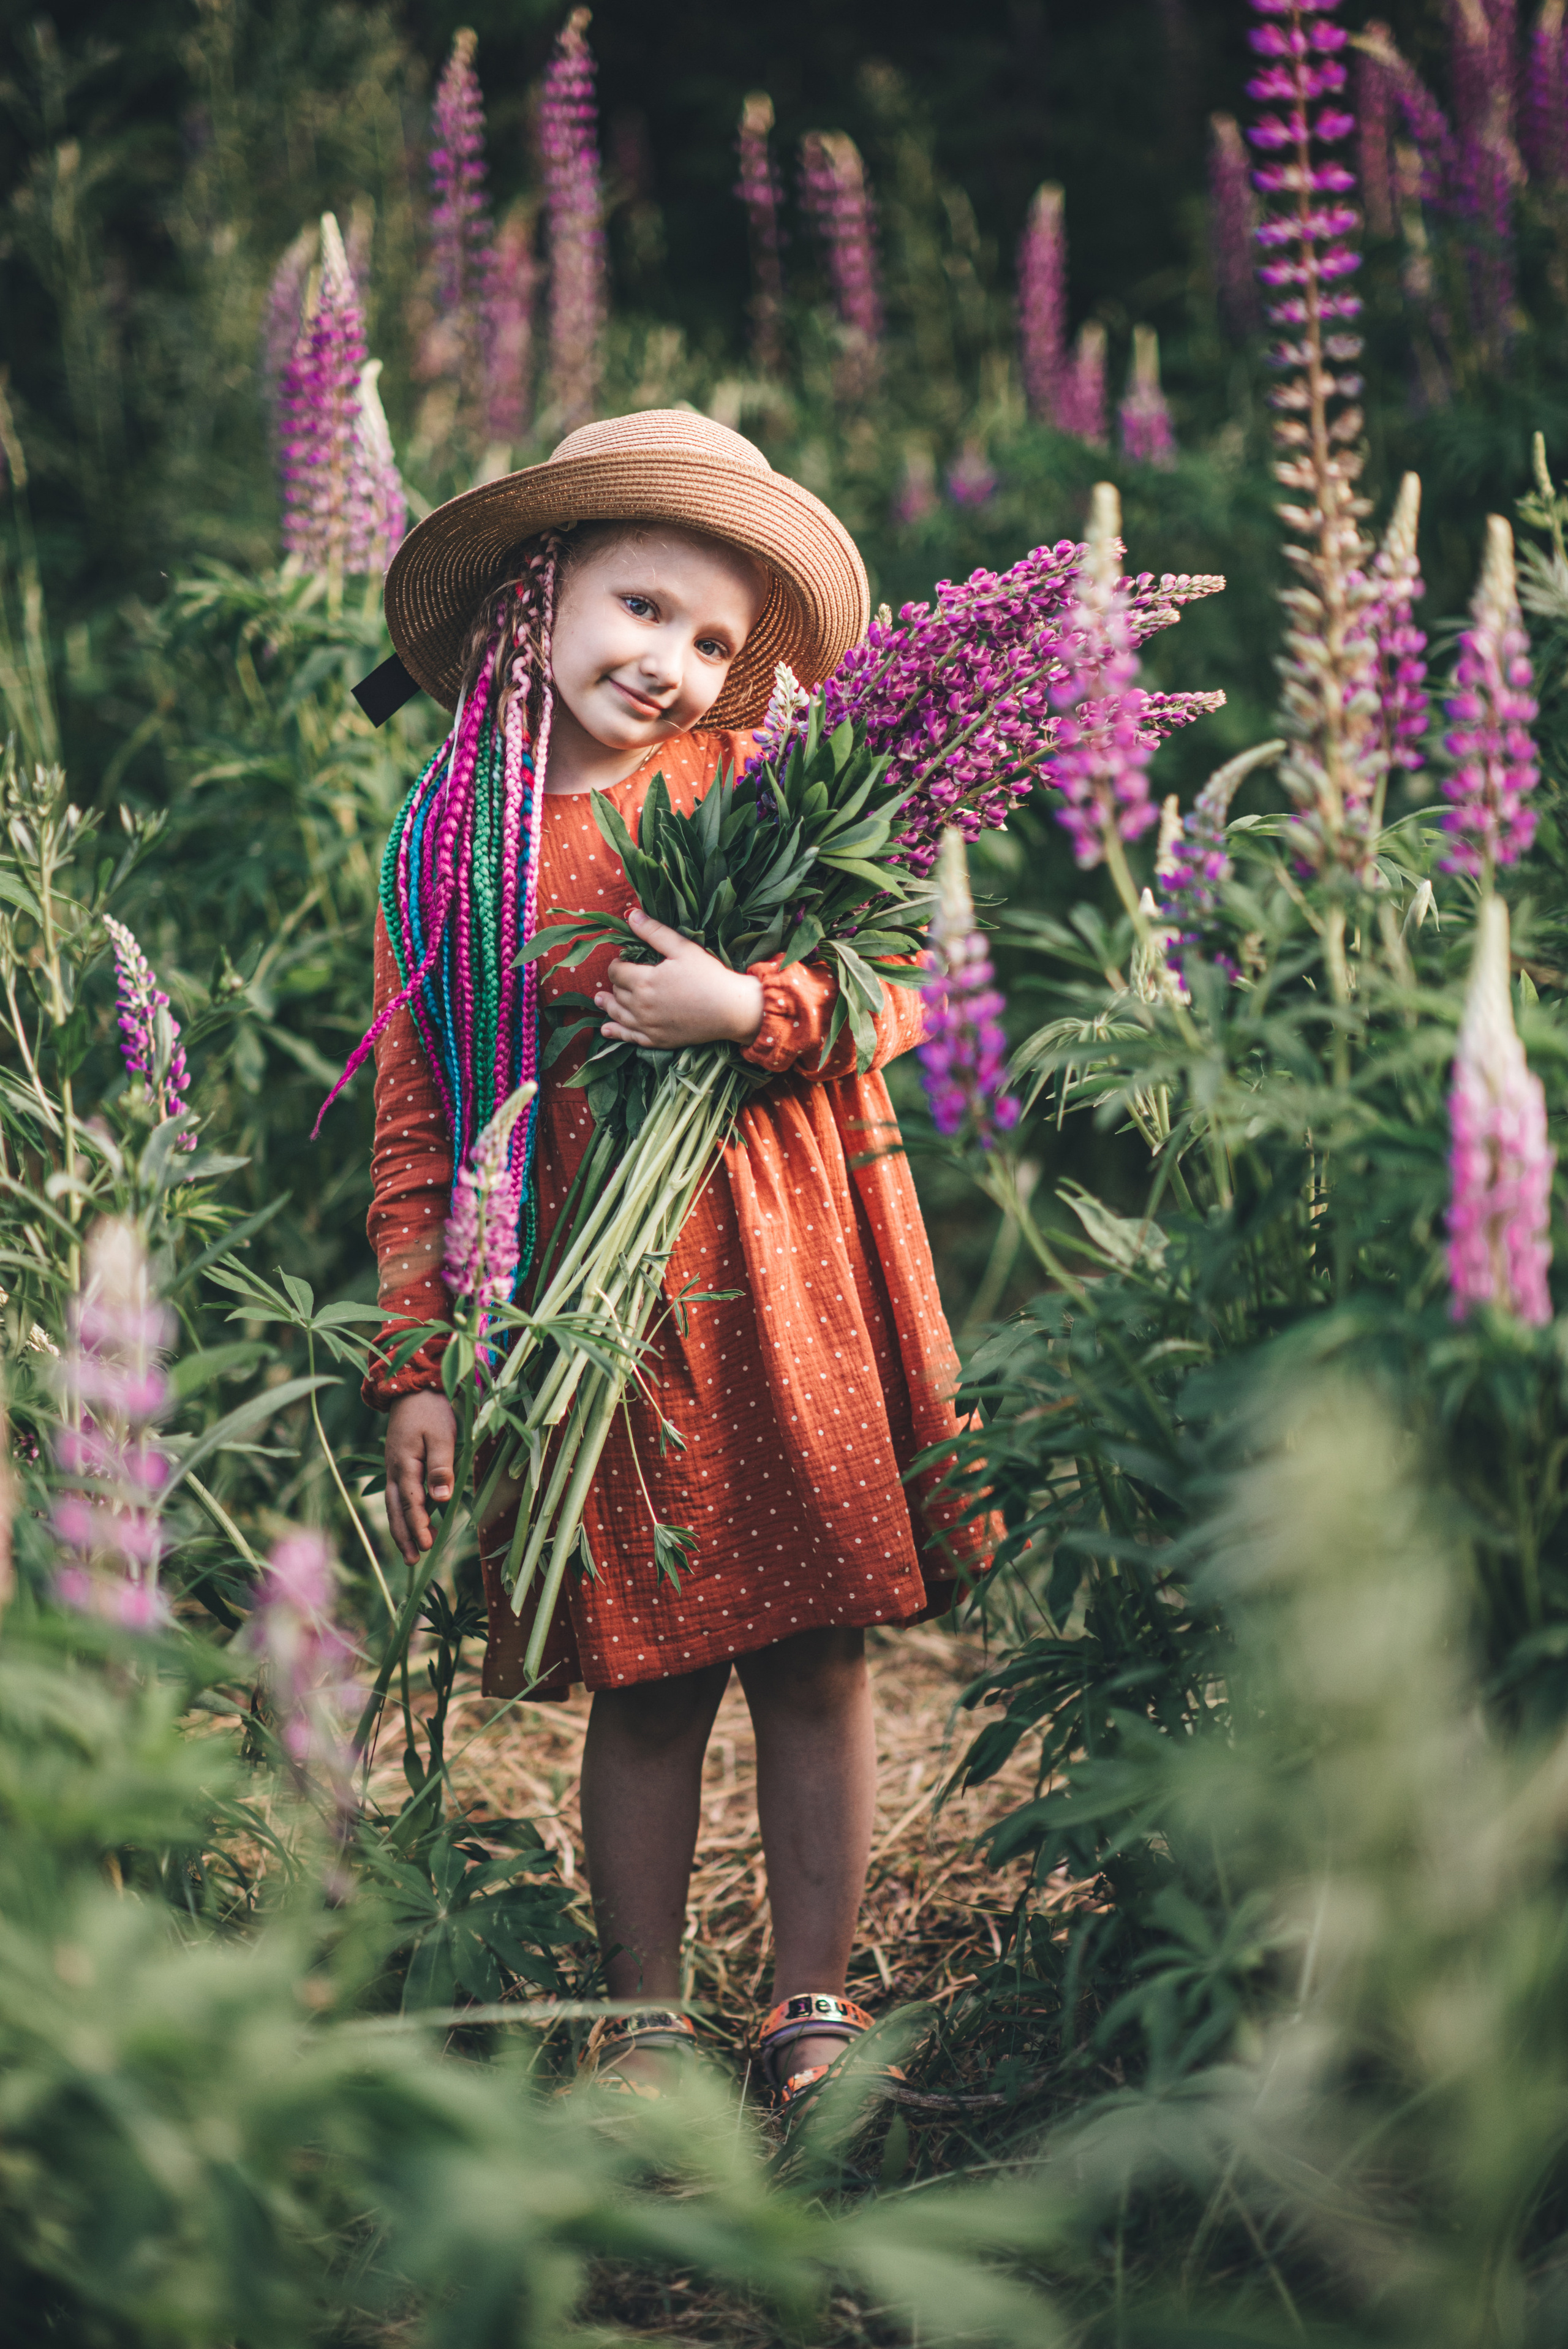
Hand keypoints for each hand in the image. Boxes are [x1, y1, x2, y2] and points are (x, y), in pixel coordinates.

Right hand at [385, 1389, 457, 1564]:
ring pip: (394, 1505)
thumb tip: (440, 1499)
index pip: (411, 1502)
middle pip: (396, 1510)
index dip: (418, 1526)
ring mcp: (393, 1468)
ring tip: (410, 1552)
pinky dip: (402, 1513)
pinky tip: (412, 1523)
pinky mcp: (397, 1465)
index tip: (425, 1546)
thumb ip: (441, 1467)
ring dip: (401, 1528)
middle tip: (412, 1561)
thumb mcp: (442, 1436)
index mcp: (404, 1464)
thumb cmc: (431, 1412)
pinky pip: (397, 1495)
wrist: (412, 1389)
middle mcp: (394, 1470)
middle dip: (404, 1536)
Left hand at [595, 907, 763, 1048]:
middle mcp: (641, 1006)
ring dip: (608, 1005)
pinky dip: (616, 1033)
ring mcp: (648, 1026)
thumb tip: (630, 914)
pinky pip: (630, 1038)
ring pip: (619, 1014)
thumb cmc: (709, 976)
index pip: (617, 971)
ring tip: (600, 999)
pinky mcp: (658, 1040)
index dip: (617, 963)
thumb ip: (654, 932)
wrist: (731, 1010)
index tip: (623, 960)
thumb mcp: (683, 948)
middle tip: (619, 976)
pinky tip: (607, 1030)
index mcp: (644, 981)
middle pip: (617, 992)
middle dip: (615, 983)